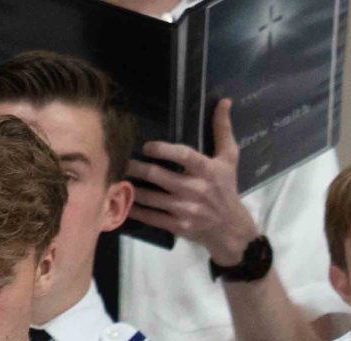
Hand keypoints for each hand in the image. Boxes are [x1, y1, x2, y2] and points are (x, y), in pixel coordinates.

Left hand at [128, 99, 257, 268]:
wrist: (231, 229)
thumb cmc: (227, 189)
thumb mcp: (229, 159)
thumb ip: (223, 129)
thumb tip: (224, 101)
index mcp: (207, 170)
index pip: (183, 156)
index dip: (163, 150)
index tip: (147, 147)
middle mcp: (196, 189)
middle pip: (159, 176)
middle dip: (137, 168)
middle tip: (122, 160)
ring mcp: (186, 210)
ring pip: (151, 198)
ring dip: (133, 188)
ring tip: (119, 178)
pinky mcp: (179, 226)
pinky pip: (152, 217)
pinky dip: (136, 210)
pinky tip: (125, 201)